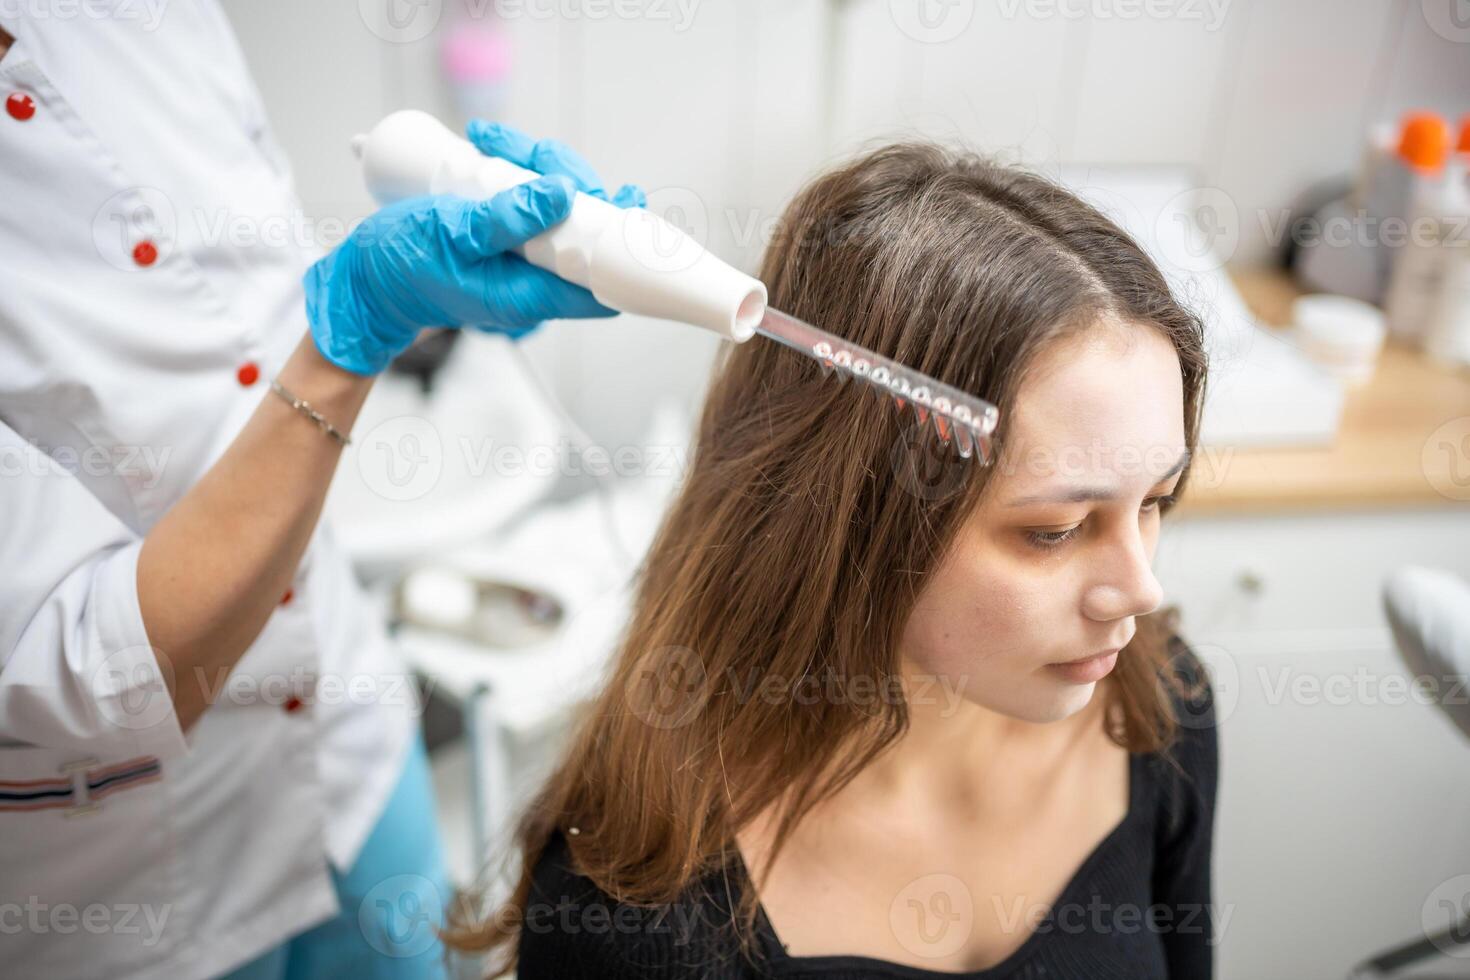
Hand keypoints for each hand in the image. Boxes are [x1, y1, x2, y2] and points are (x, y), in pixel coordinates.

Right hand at [303, 121, 644, 375]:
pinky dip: (516, 176)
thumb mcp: (451, 233)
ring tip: (490, 141)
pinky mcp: (504, 244)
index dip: (621, 245)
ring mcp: (518, 264)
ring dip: (535, 169)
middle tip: (533, 152)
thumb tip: (563, 194)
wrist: (364, 278)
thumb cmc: (399, 265)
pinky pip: (527, 209)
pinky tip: (492, 150)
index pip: (599, 285)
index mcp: (525, 295)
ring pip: (554, 213)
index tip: (625, 202)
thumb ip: (508, 218)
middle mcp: (530, 283)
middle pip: (582, 233)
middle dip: (568, 183)